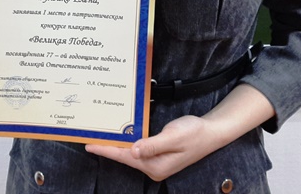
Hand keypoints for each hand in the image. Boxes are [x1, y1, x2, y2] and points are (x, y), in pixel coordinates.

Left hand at [85, 115, 221, 181]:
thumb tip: (132, 151)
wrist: (210, 133)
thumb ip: (152, 145)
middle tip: (90, 138)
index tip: (90, 146)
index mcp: (156, 166)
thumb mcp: (173, 136)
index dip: (107, 150)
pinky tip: (121, 137)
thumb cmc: (194, 133)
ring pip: (131, 154)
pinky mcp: (158, 157)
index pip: (125, 157)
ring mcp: (156, 163)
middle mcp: (154, 168)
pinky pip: (138, 150)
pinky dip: (128, 143)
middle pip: (126, 157)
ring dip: (117, 145)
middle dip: (108, 148)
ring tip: (100, 137)